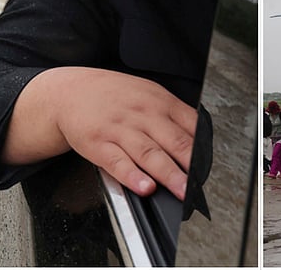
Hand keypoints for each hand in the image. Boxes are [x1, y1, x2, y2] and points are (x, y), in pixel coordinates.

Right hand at [3, 67, 196, 200]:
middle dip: (190, 165)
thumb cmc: (115, 96)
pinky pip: (118, 163)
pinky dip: (132, 176)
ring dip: (168, 174)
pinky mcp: (99, 144)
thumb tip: (199, 138)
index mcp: (160, 103)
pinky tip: (144, 187)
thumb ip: (174, 115)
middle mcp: (143, 115)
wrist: (71, 91)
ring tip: (181, 189)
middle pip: (174, 141)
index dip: (202, 148)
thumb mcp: (149, 94)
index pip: (191, 125)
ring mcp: (121, 130)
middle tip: (201, 184)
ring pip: (149, 154)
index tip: (209, 167)